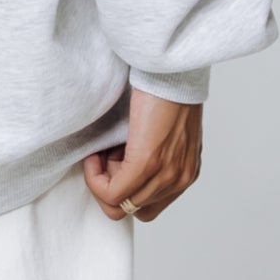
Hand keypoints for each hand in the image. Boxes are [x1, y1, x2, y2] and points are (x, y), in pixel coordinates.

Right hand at [82, 86, 202, 221]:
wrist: (171, 69)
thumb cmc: (165, 89)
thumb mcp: (164, 131)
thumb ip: (152, 153)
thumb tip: (120, 163)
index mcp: (184, 173)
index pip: (148, 205)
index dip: (124, 186)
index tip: (113, 158)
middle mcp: (178, 180)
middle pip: (133, 210)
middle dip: (111, 187)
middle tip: (105, 157)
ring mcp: (165, 176)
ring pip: (120, 206)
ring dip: (102, 182)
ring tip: (101, 153)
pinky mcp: (147, 164)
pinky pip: (112, 192)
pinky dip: (96, 178)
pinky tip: (94, 155)